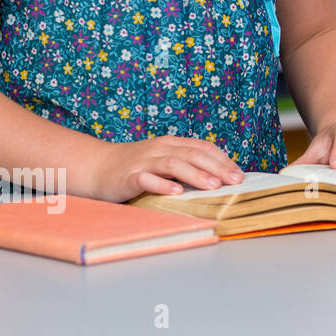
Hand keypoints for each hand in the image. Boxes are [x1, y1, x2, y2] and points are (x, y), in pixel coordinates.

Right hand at [90, 135, 245, 202]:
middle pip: (192, 154)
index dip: (222, 160)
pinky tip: (176, 192)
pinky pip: (147, 179)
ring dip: (196, 174)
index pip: (202, 147)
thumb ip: (185, 165)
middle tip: (235, 181)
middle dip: (217, 167)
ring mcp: (143, 161)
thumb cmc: (135, 166)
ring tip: (213, 185)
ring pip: (173, 164)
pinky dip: (162, 184)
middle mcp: (159, 149)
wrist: (96, 166)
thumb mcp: (163, 159)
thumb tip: (218, 178)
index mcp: (171, 144)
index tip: (239, 174)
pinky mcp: (128, 176)